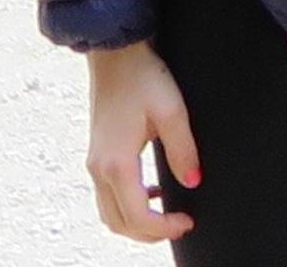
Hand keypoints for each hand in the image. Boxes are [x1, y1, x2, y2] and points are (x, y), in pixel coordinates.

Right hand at [85, 42, 197, 241]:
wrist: (114, 53)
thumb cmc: (142, 76)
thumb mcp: (171, 110)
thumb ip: (183, 149)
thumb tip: (193, 182)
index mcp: (117, 164)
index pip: (137, 216)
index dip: (163, 228)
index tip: (187, 221)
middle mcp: (98, 170)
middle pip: (119, 223)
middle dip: (149, 233)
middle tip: (179, 223)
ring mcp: (93, 163)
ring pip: (109, 213)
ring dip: (135, 222)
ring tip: (166, 213)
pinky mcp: (95, 154)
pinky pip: (107, 196)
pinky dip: (126, 205)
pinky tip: (152, 191)